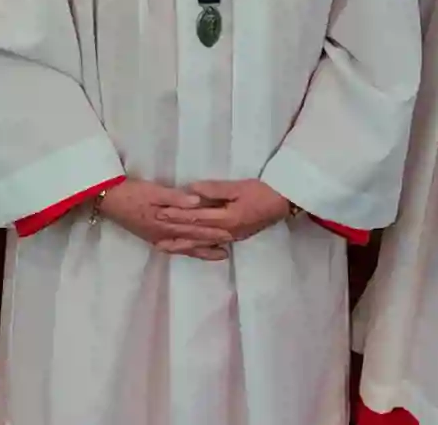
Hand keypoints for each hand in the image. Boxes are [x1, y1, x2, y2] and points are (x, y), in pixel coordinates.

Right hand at [96, 180, 232, 260]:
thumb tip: (197, 202)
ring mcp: (158, 238)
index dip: (213, 230)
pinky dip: (187, 251)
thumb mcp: (153, 191)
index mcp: (166, 222)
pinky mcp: (153, 237)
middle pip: (194, 238)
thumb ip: (175, 197)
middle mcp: (164, 234)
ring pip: (186, 246)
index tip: (232, 230)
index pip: (195, 227)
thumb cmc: (131, 192)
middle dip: (213, 240)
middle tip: (233, 242)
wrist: (108, 200)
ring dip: (204, 250)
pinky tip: (193, 252)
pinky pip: (175, 248)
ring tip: (221, 253)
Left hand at [155, 180, 291, 245]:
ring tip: (162, 246)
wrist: (282, 203)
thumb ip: (215, 190)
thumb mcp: (238, 187)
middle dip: (174, 229)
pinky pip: (210, 245)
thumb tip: (192, 190)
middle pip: (195, 231)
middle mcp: (225, 232)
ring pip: (200, 242)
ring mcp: (230, 237)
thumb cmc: (261, 192)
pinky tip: (187, 249)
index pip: (196, 217)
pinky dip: (196, 248)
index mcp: (226, 218)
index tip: (160, 211)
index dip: (177, 214)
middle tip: (155, 227)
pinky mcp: (233, 238)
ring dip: (181, 244)